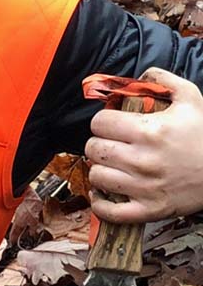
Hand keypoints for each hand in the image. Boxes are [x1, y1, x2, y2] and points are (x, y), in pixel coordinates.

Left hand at [85, 67, 202, 223]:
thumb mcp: (191, 99)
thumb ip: (163, 80)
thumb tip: (140, 74)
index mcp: (148, 131)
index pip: (99, 122)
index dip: (103, 121)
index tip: (111, 124)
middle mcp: (142, 160)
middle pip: (93, 148)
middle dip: (99, 143)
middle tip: (110, 144)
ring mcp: (144, 188)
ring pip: (97, 176)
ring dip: (100, 169)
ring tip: (111, 165)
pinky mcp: (149, 210)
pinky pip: (110, 211)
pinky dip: (101, 203)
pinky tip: (104, 192)